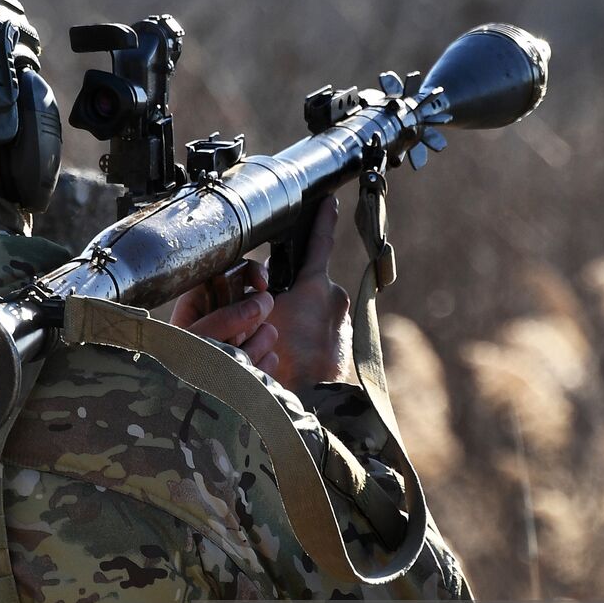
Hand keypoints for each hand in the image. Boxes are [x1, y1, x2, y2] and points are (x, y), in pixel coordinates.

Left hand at [169, 258, 281, 374]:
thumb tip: (258, 303)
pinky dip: (259, 367)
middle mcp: (223, 318)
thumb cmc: (173, 370)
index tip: (261, 285)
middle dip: (252, 320)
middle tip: (234, 338)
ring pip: (268, 331)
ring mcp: (241, 342)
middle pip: (258, 301)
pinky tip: (241, 375)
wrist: (183, 407)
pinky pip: (272, 357)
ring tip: (232, 361)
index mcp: (201, 302)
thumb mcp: (191, 340)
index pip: (233, 272)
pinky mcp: (254, 364)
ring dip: (254, 347)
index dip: (251, 272)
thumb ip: (222, 319)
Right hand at [266, 195, 350, 388]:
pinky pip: (325, 332)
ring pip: (318, 311)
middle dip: (295, 292)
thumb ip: (258, 295)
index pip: (319, 242)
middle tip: (274, 313)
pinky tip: (295, 355)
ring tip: (284, 341)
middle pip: (310, 285)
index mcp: (315, 286)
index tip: (329, 201)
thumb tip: (256, 283)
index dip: (322, 219)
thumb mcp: (257, 318)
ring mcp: (345, 323)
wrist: (309, 402)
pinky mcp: (347, 345)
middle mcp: (336, 299)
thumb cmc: (279, 358)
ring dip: (303, 318)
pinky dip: (312, 338)